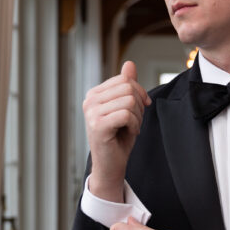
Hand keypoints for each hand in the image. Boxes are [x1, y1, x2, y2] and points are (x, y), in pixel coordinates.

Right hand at [83, 61, 150, 201]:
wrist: (111, 165)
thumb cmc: (119, 138)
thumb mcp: (126, 108)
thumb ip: (127, 86)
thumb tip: (129, 64)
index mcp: (94, 94)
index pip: (125, 80)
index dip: (139, 93)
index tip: (138, 110)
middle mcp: (90, 101)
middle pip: (129, 88)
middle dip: (139, 106)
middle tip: (134, 122)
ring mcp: (92, 113)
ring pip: (130, 101)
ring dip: (137, 118)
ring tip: (129, 128)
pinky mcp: (97, 125)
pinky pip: (127, 115)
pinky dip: (135, 126)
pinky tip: (128, 134)